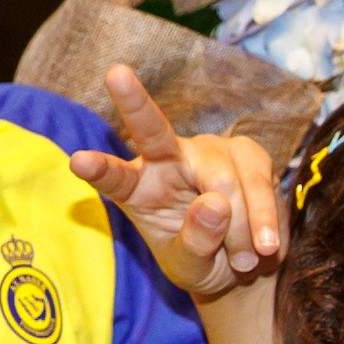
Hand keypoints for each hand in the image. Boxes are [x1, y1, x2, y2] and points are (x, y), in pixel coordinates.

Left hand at [72, 64, 283, 296]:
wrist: (247, 265)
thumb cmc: (204, 263)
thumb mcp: (191, 269)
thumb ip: (196, 243)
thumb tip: (215, 202)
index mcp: (140, 189)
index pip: (116, 177)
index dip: (99, 169)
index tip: (78, 162)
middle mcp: (167, 159)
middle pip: (152, 131)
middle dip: (134, 103)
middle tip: (115, 73)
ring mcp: (208, 151)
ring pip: (224, 180)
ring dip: (240, 229)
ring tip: (242, 264)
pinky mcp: (246, 152)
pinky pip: (258, 180)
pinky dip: (264, 218)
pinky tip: (265, 245)